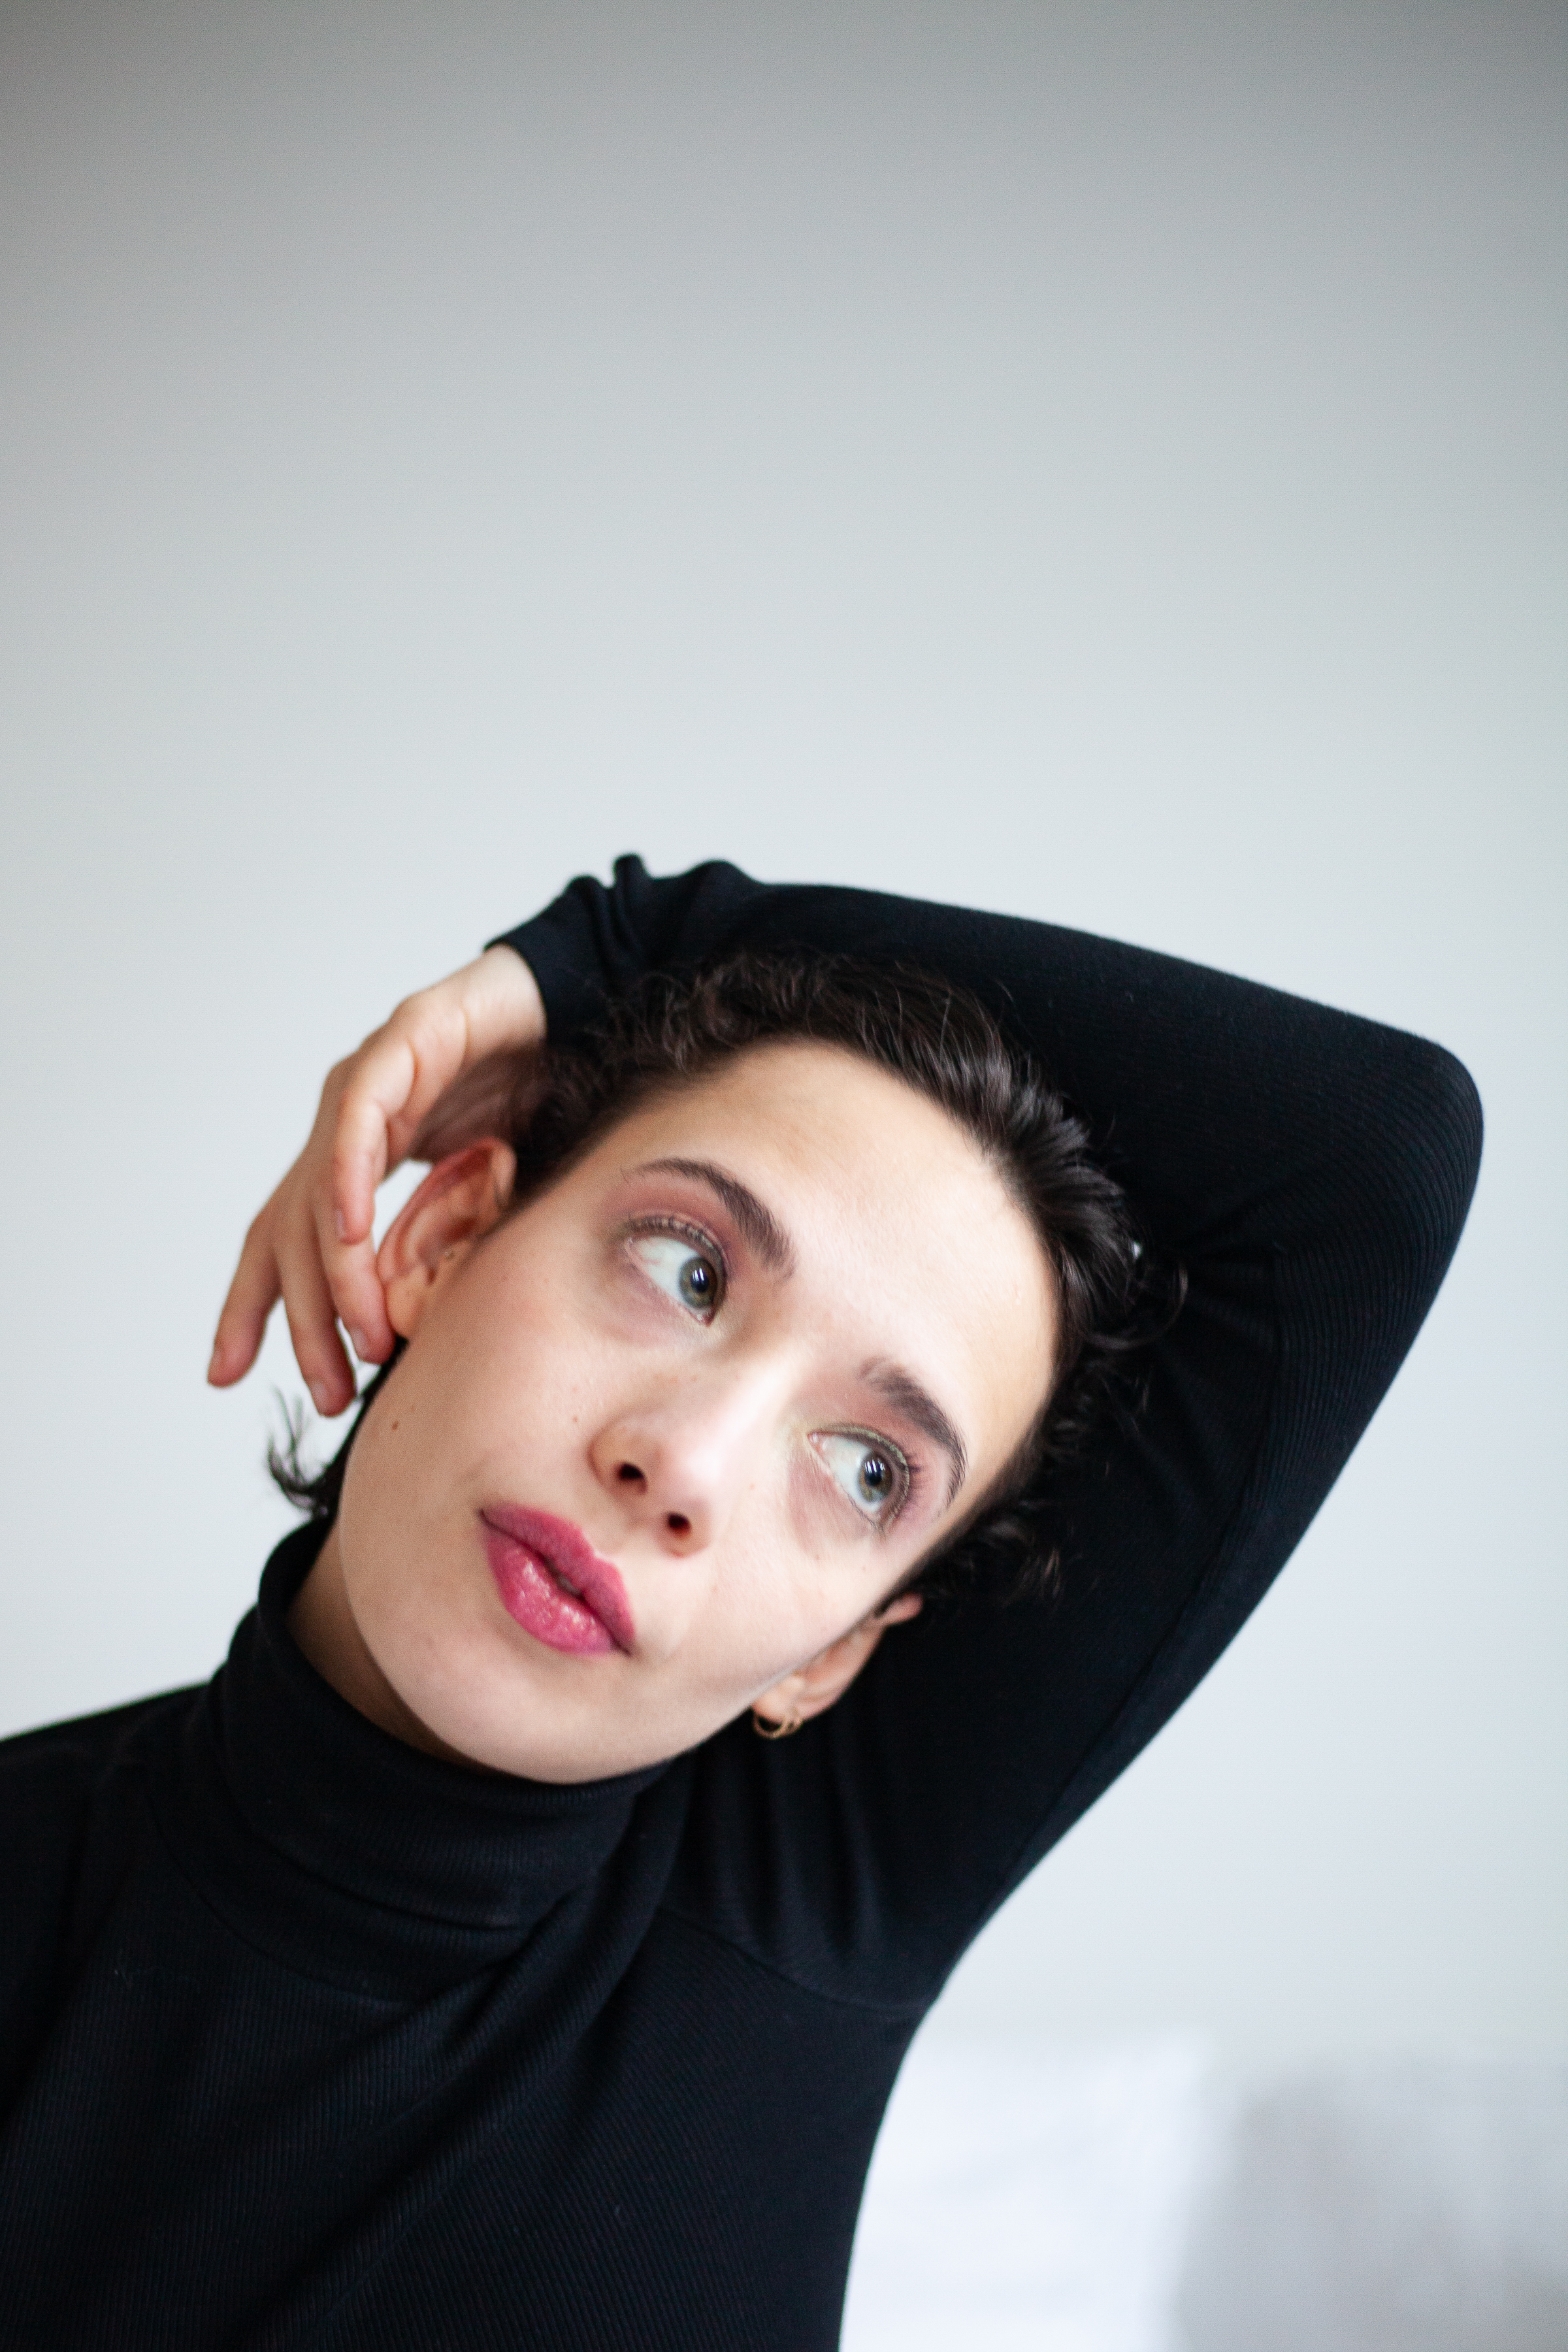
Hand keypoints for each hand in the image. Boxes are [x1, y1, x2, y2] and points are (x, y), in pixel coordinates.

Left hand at [209, 944, 545, 1413]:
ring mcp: (366, 1082)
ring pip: (320, 1190)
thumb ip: (448, 1244)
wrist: (579, 1008)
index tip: (225, 1373)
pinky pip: (359, 1123)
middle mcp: (345, 1122)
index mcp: (353, 1157)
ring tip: (362, 1332)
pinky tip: (352, 1234)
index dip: (253, 1305)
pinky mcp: (399, 1044)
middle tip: (327, 1391)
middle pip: (291, 1232)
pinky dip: (349, 1181)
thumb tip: (423, 1326)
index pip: (283, 1239)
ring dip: (336, 1272)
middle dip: (305, 1319)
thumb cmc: (536, 1096)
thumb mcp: (485, 1193)